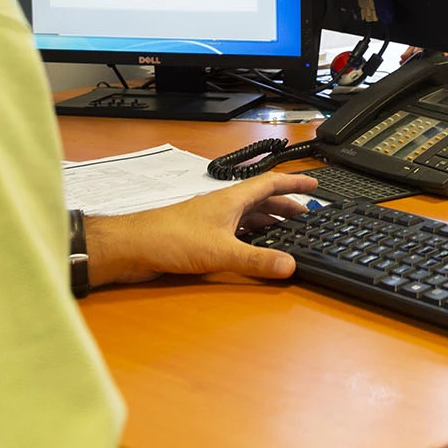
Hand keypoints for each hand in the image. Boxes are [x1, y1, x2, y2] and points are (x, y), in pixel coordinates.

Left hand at [85, 171, 318, 287]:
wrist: (133, 247)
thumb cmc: (171, 238)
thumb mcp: (221, 251)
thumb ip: (256, 260)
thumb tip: (290, 266)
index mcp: (232, 200)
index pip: (271, 183)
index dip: (294, 181)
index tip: (314, 183)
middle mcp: (224, 207)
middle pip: (262, 200)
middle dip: (286, 206)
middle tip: (305, 216)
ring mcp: (212, 221)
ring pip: (248, 217)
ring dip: (269, 223)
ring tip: (286, 233)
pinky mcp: (201, 237)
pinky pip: (235, 233)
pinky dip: (250, 238)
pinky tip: (254, 250)